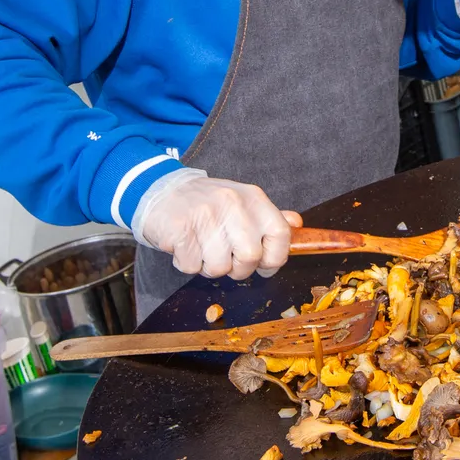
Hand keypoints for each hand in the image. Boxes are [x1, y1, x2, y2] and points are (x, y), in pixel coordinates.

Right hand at [135, 173, 302, 279]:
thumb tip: (297, 223)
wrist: (162, 190)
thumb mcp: (243, 203)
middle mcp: (233, 204)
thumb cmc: (207, 204)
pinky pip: (191, 266)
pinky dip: (187, 264)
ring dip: (209, 266)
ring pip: (219, 267)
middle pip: (250, 257)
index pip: (280, 235)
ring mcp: (206, 215)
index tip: (262, 264)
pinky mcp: (180, 228)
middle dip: (238, 269)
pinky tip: (185, 246)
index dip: (274, 258)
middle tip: (225, 259)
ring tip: (202, 248)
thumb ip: (270, 216)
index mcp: (254, 199)